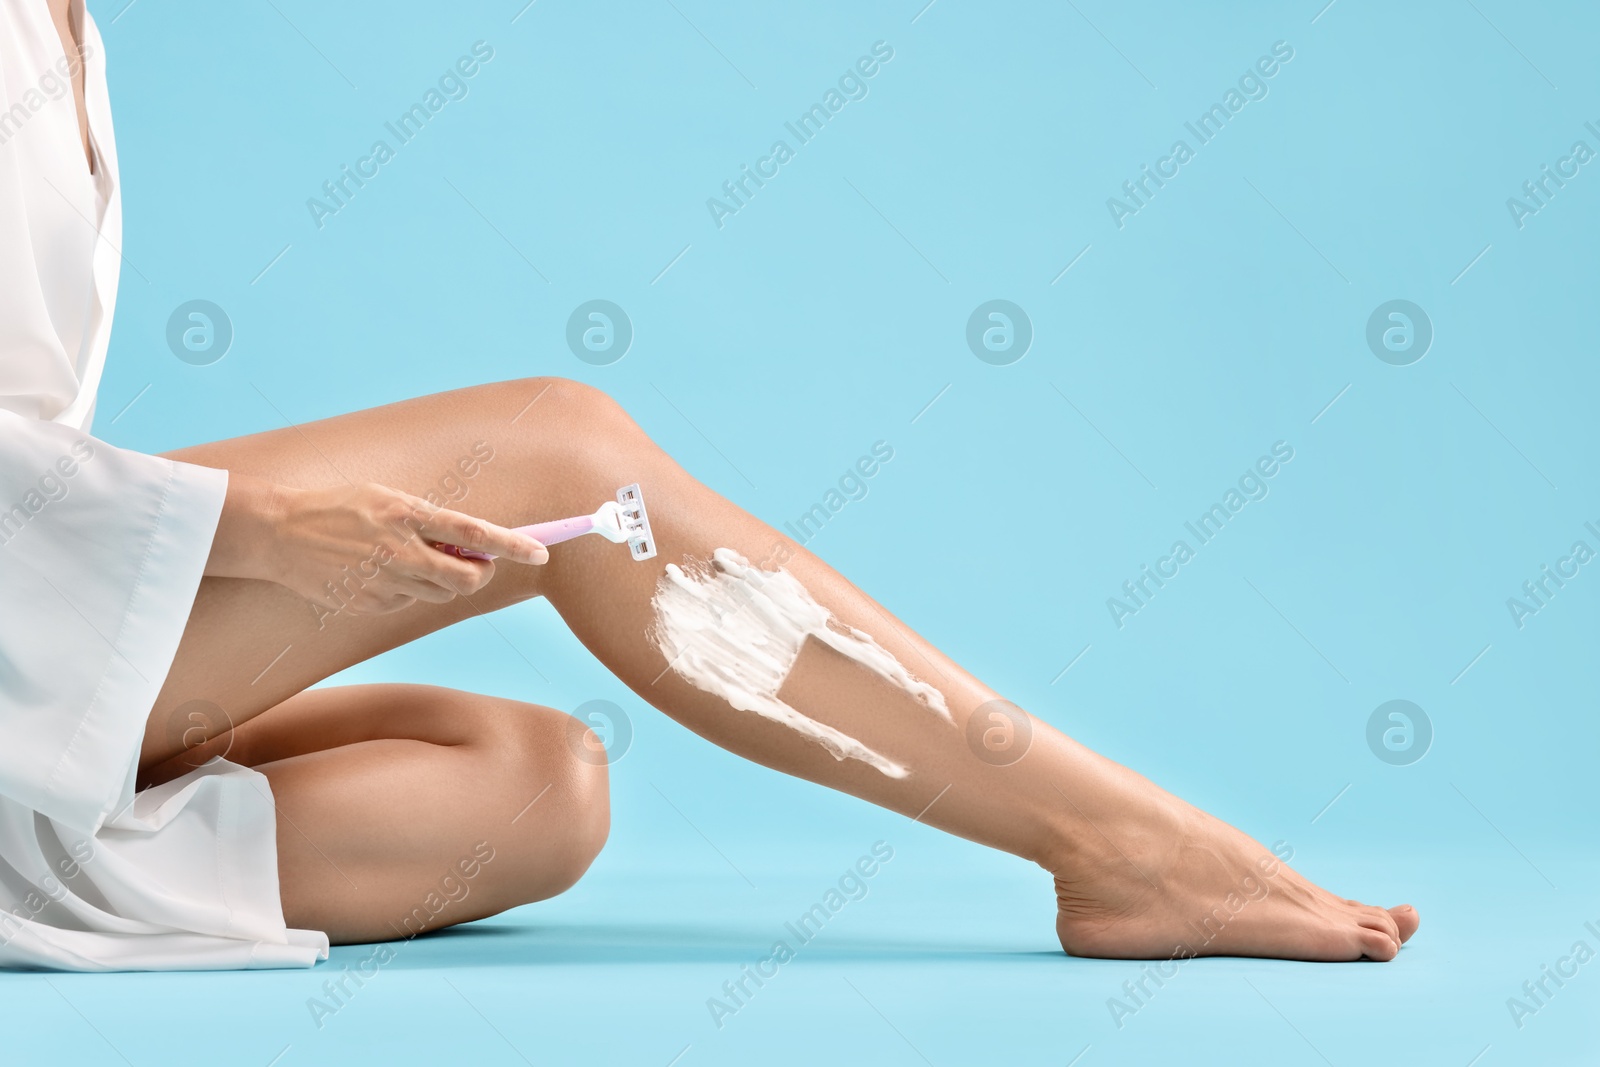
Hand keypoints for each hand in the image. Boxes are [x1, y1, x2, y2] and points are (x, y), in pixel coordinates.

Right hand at [208, 474, 546, 614]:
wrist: (276, 533)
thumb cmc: (338, 508)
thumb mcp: (385, 498)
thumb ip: (428, 518)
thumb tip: (470, 542)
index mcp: (406, 515)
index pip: (474, 532)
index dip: (513, 544)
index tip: (542, 552)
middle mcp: (399, 551)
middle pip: (467, 578)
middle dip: (480, 573)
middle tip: (475, 562)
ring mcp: (384, 582)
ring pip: (441, 593)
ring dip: (443, 579)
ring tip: (411, 556)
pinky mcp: (369, 605)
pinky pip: (408, 603)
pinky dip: (406, 590)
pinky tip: (378, 571)